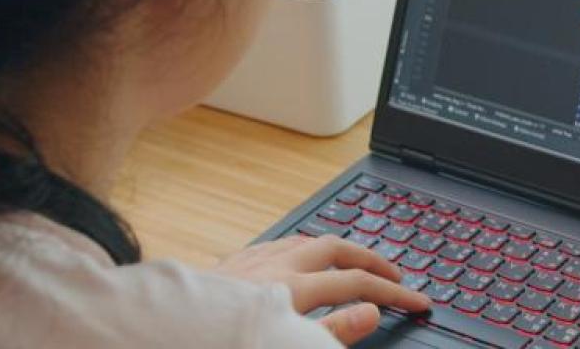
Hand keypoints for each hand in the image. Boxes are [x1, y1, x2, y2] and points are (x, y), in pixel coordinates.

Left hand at [214, 234, 430, 344]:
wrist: (160, 335)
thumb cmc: (220, 341)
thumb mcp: (284, 343)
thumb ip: (331, 332)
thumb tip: (372, 312)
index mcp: (292, 288)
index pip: (359, 284)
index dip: (394, 292)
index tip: (419, 302)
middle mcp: (275, 265)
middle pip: (338, 247)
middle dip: (371, 257)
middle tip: (394, 272)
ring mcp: (253, 260)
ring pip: (307, 240)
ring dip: (338, 248)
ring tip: (355, 260)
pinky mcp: (232, 264)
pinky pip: (279, 245)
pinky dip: (303, 249)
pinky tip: (300, 259)